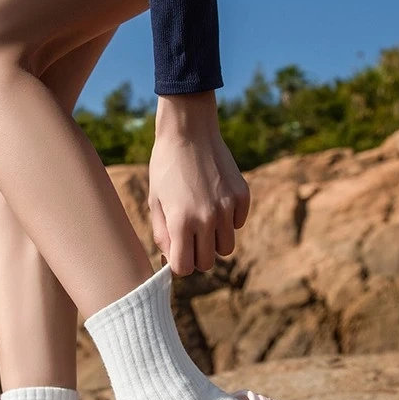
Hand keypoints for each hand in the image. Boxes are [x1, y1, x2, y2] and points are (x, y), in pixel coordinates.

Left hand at [149, 91, 249, 275]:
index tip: (176, 252)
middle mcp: (207, 218)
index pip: (184, 268)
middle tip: (189, 238)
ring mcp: (228, 207)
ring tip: (203, 221)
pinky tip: (216, 201)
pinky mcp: (242, 196)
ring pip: (226, 248)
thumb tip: (173, 260)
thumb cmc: (166, 168)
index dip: (178, 263)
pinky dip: (229, 221)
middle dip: (196, 255)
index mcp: (181, 222)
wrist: (188, 132)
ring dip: (214, 241)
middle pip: (207, 263)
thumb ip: (163, 235)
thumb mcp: (156, 202)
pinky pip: (238, 224)